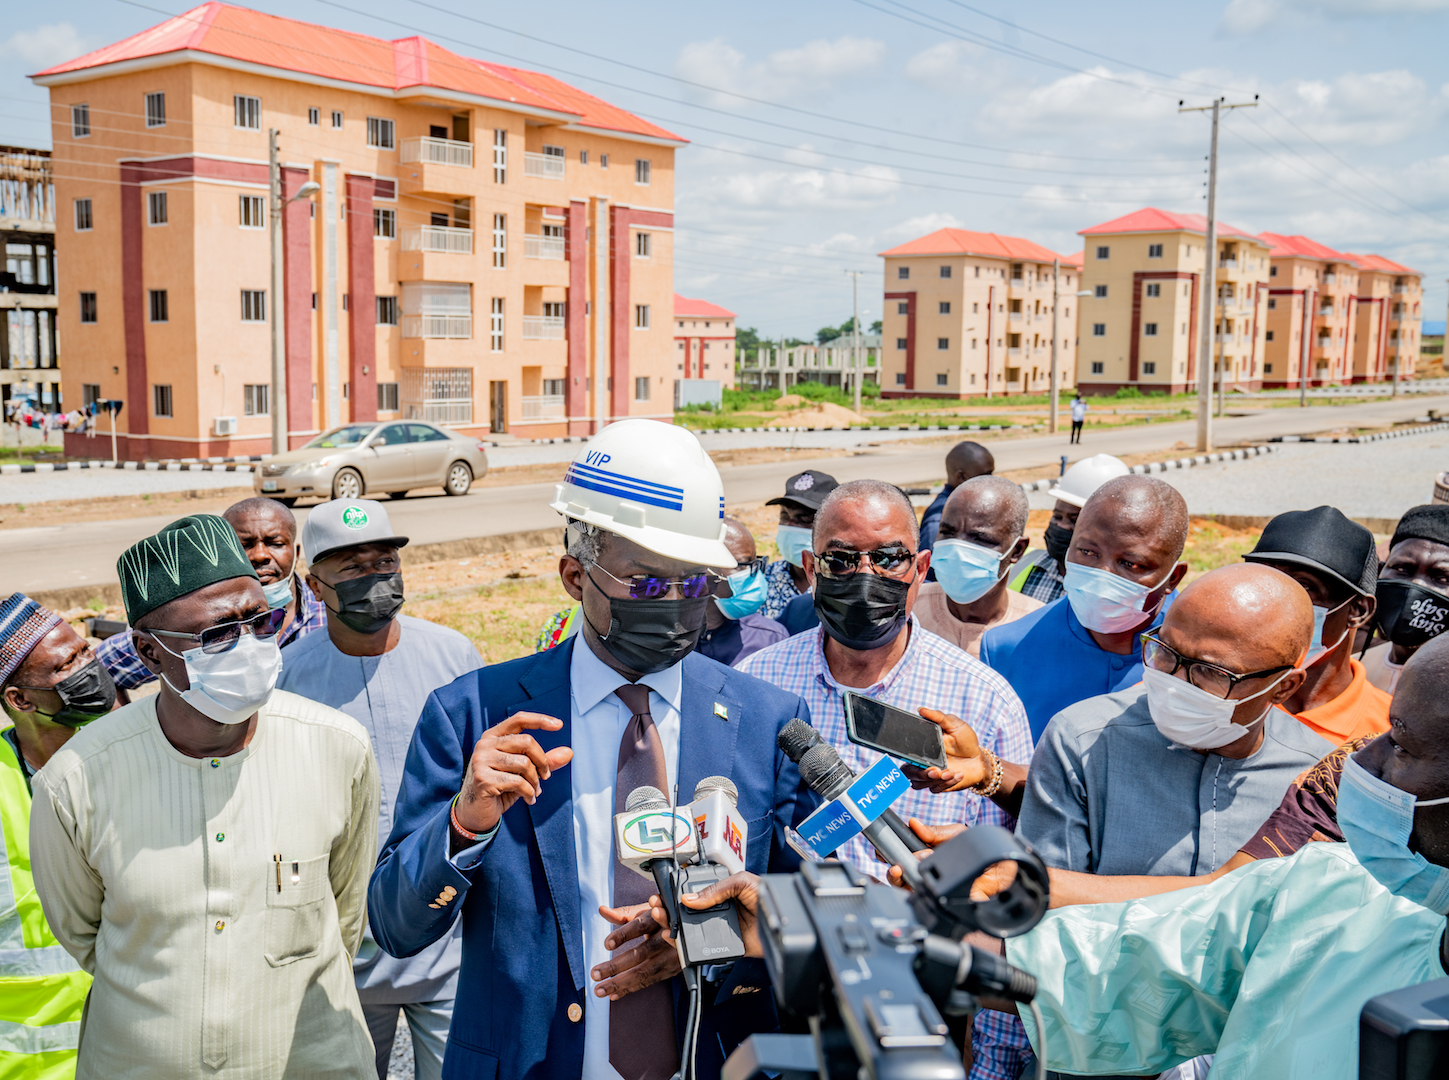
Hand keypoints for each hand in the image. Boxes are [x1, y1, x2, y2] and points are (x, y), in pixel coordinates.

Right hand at [455, 712, 573, 834]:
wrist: (476, 813)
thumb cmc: (500, 788)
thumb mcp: (523, 772)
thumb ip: (544, 760)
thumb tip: (569, 752)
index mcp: (493, 736)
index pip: (519, 720)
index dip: (540, 720)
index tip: (559, 725)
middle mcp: (485, 745)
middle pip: (526, 741)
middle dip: (542, 761)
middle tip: (545, 776)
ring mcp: (481, 761)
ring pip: (524, 763)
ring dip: (535, 780)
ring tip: (535, 790)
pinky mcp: (482, 779)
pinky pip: (517, 782)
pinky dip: (529, 792)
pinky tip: (529, 798)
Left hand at [593, 903, 682, 999]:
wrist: (689, 928)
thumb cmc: (661, 918)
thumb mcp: (646, 911)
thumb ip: (623, 913)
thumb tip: (602, 910)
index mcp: (658, 919)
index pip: (640, 926)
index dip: (624, 935)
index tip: (607, 944)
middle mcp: (666, 938)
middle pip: (640, 954)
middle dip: (616, 966)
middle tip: (595, 973)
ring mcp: (670, 957)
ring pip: (644, 972)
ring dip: (620, 983)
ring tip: (600, 989)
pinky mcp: (672, 970)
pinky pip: (649, 981)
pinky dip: (630, 989)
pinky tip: (613, 994)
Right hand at [648, 872, 762, 957]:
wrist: (781, 923)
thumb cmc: (768, 897)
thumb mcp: (741, 882)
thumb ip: (715, 889)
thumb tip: (689, 899)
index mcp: (720, 892)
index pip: (692, 892)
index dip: (675, 892)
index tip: (662, 892)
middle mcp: (715, 910)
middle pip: (684, 911)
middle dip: (667, 907)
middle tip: (656, 905)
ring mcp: (716, 928)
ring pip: (687, 928)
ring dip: (670, 923)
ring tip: (660, 917)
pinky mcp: (720, 945)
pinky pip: (697, 946)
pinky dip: (681, 943)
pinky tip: (672, 935)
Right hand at [884, 820, 1017, 900]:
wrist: (1007, 871)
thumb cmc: (982, 851)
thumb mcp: (957, 835)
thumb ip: (935, 832)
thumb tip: (913, 824)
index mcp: (927, 853)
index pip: (902, 852)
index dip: (889, 849)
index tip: (882, 846)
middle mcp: (927, 871)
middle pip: (899, 872)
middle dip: (890, 866)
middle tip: (889, 861)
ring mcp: (932, 887)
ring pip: (906, 887)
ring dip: (897, 878)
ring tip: (898, 870)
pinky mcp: (941, 901)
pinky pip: (922, 900)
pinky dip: (913, 891)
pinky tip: (913, 881)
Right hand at [901, 708, 986, 793]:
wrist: (980, 758)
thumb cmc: (965, 739)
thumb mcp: (953, 724)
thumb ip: (938, 717)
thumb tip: (921, 710)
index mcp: (921, 748)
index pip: (904, 755)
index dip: (906, 759)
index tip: (918, 760)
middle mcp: (922, 762)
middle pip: (908, 773)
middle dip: (920, 774)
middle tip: (936, 770)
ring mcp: (930, 775)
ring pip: (919, 784)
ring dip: (934, 780)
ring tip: (951, 772)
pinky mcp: (940, 785)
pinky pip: (935, 789)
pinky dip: (947, 784)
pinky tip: (958, 775)